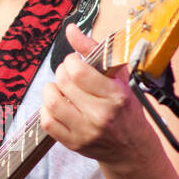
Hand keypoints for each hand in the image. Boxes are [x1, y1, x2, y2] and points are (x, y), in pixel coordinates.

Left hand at [39, 22, 157, 171]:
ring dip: (51, 90)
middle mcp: (100, 115)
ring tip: (60, 89)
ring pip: (52, 103)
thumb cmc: (126, 109)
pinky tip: (59, 105)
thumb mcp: (119, 77)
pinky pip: (47, 122)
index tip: (75, 62)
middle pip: (63, 84)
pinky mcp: (73, 144)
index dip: (70, 61)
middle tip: (68, 74)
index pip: (79, 72)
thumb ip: (94, 50)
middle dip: (61, 72)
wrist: (132, 148)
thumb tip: (70, 30)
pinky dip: (47, 110)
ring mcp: (86, 132)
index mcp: (115, 96)